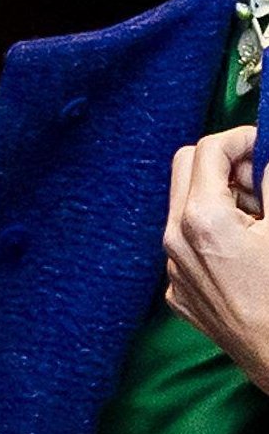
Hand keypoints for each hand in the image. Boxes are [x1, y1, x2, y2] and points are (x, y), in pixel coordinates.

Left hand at [164, 125, 268, 393]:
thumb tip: (265, 154)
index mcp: (200, 219)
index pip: (207, 149)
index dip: (242, 139)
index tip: (265, 149)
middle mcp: (174, 243)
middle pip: (185, 169)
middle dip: (224, 163)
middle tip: (262, 179)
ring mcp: (173, 272)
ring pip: (185, 208)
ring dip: (221, 198)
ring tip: (260, 219)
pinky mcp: (179, 294)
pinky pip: (188, 246)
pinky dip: (214, 234)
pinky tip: (247, 254)